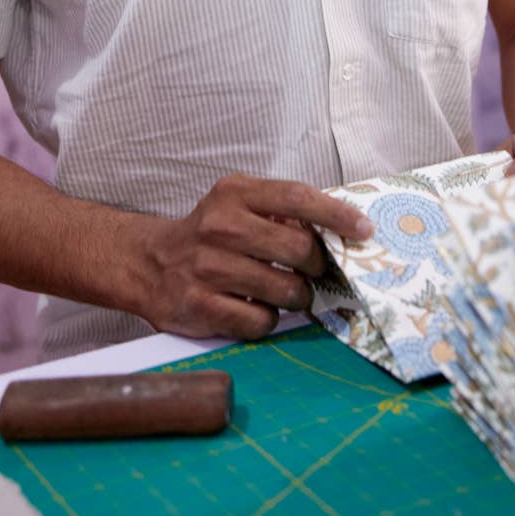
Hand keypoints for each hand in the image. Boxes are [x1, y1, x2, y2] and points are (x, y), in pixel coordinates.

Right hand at [134, 173, 373, 341]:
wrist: (149, 263)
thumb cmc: (209, 233)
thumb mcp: (237, 204)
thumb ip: (280, 210)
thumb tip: (339, 227)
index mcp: (235, 193)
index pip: (297, 197)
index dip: (336, 214)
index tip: (364, 229)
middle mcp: (220, 226)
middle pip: (298, 249)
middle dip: (317, 265)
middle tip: (313, 270)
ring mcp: (209, 268)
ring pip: (286, 290)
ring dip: (296, 296)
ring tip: (283, 291)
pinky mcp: (201, 306)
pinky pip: (262, 322)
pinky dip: (268, 320)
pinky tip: (254, 307)